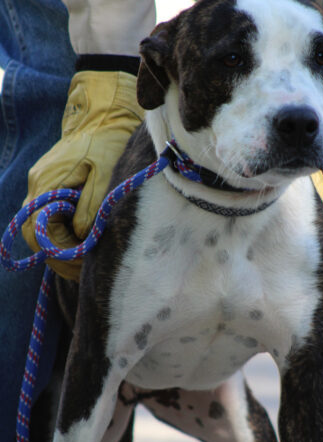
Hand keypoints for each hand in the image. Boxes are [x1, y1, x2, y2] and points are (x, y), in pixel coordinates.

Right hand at [22, 70, 142, 280]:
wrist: (103, 114)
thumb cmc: (107, 142)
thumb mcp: (105, 176)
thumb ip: (91, 207)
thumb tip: (82, 236)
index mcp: (48, 184)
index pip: (38, 232)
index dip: (59, 253)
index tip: (82, 262)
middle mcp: (39, 186)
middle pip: (37, 234)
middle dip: (60, 255)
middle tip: (85, 267)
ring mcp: (44, 184)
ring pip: (44, 227)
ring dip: (63, 245)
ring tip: (86, 256)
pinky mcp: (53, 184)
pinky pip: (52, 216)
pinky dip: (66, 232)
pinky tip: (84, 237)